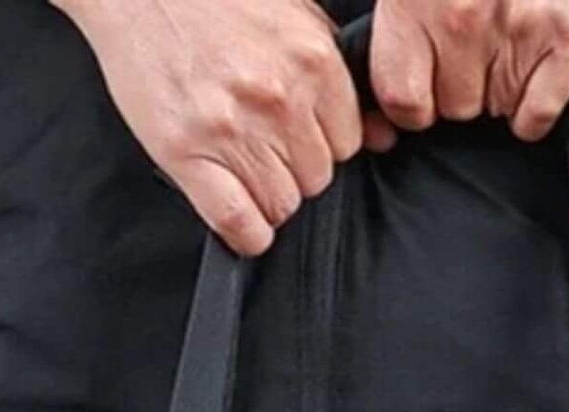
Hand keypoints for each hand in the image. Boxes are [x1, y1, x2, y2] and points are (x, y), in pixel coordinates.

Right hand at [55, 0, 395, 256]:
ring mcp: (232, 129)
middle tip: (262, 148)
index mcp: (312, 59)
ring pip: (282, 206)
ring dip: (267, 200)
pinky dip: (246, 233)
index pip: (347, 144)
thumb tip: (381, 136)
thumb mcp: (293, 12)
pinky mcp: (187, 154)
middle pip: (316, 179)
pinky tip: (240, 219)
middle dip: (294, 171)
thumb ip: (338, 74)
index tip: (298, 138)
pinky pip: (240, 224)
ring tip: (242, 168)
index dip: (322, 146)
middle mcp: (279, 97)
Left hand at [370, 0, 568, 140]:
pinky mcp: (566, 29)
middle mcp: (462, 19)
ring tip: (503, 45)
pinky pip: (539, 113)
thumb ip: (401, 12)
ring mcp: (517, 26)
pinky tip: (531, 78)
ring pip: (495, 109)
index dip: (413, 100)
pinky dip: (533, 110)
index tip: (423, 84)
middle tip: (471, 47)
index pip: (402, 98)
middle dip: (459, 84)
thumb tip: (395, 79)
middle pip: (452, 107)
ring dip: (498, 88)